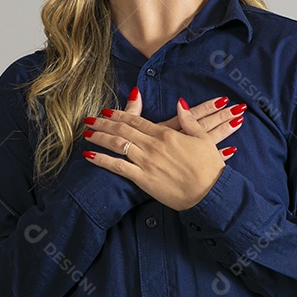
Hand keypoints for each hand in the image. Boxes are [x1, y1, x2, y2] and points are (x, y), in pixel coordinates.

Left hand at [81, 88, 244, 209]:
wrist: (210, 194)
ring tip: (86, 133)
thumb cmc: (210, 167)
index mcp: (166, 134)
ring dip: (100, 137)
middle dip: (104, 123)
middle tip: (90, 119)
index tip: (107, 111)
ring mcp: (146, 162)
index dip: (120, 114)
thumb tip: (180, 103)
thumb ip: (189, 120)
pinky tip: (90, 155)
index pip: (137, 120)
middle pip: (122, 129)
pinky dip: (102, 160)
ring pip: (117, 144)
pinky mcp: (143, 179)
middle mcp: (153, 145)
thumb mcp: (204, 138)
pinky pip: (118, 167)